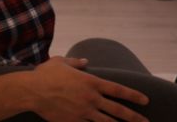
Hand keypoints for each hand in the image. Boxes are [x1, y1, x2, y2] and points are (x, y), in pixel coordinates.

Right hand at [25, 57, 148, 121]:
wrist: (31, 91)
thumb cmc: (45, 74)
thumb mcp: (60, 62)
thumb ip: (75, 62)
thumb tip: (85, 61)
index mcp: (90, 82)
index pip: (118, 90)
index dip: (134, 95)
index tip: (145, 100)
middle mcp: (91, 98)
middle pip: (118, 110)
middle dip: (135, 117)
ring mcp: (84, 112)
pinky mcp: (74, 121)